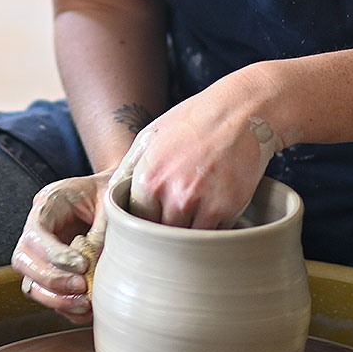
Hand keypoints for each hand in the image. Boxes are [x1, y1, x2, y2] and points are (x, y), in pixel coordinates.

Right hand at [11, 173, 105, 322]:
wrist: (116, 195)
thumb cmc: (109, 194)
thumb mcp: (109, 205)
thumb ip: (100, 232)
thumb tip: (92, 266)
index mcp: (49, 203)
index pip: (36, 231)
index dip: (54, 253)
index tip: (82, 264)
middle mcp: (38, 230)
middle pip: (23, 261)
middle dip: (51, 279)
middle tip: (81, 285)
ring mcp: (41, 253)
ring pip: (30, 283)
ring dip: (55, 299)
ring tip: (85, 303)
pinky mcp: (52, 272)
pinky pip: (48, 296)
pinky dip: (65, 307)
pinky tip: (86, 309)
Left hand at [121, 81, 284, 228]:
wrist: (240, 112)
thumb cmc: (194, 120)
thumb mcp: (151, 135)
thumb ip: (128, 168)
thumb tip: (112, 195)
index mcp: (148, 178)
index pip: (137, 221)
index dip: (146, 219)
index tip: (154, 215)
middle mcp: (171, 195)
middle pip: (160, 233)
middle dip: (165, 228)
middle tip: (175, 213)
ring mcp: (199, 204)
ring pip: (185, 239)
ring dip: (188, 230)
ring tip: (194, 211)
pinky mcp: (225, 210)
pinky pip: (211, 235)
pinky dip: (210, 229)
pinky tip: (213, 210)